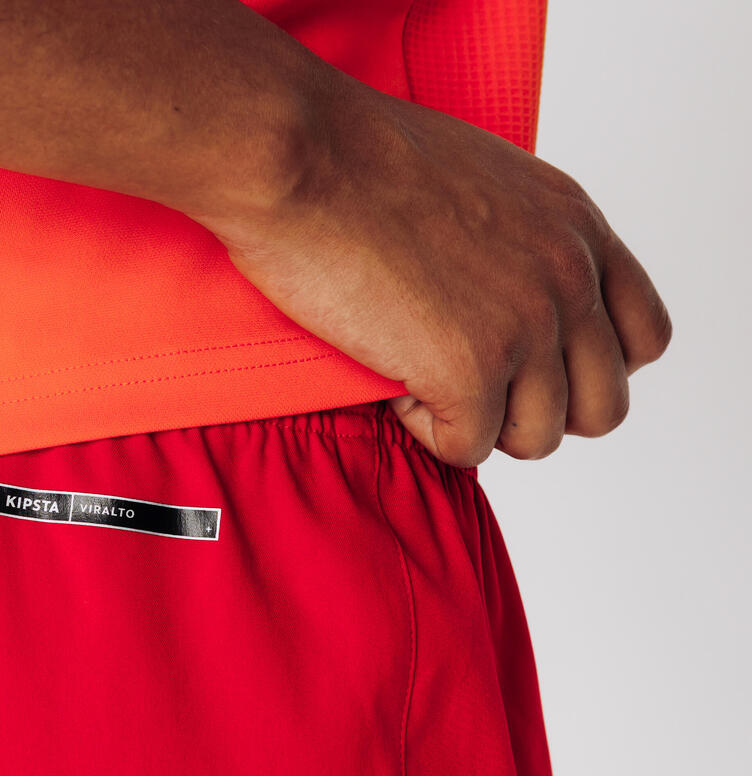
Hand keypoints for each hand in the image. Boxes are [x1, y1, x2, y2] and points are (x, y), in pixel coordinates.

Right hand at [193, 70, 672, 466]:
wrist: (301, 158)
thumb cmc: (359, 160)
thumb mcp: (484, 182)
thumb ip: (525, 244)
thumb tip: (511, 301)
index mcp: (577, 228)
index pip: (644, 339)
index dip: (587, 369)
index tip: (529, 365)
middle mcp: (567, 277)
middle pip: (603, 407)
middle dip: (536, 412)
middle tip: (471, 386)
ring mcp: (526, 325)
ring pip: (536, 439)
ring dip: (476, 423)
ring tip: (420, 372)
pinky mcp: (470, 370)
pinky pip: (466, 447)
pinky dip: (424, 428)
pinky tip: (390, 377)